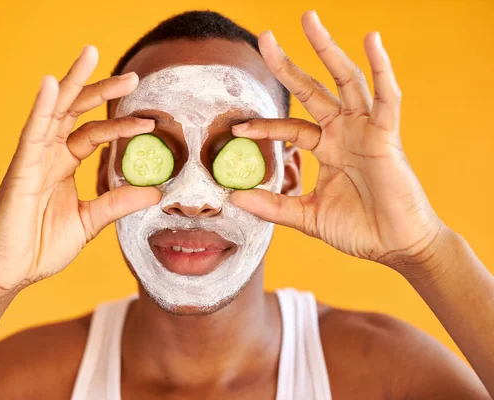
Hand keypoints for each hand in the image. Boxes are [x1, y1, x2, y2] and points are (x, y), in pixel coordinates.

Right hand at [0, 46, 160, 293]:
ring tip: (91, 54)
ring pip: (54, 111)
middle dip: (102, 91)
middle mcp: (49, 156)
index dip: (120, 126)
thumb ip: (118, 203)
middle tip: (133, 77)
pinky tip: (51, 84)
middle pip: (76, 112)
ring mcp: (33, 159)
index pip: (94, 135)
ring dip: (73, 83)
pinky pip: (32, 133)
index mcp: (64, 166)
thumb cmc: (42, 246)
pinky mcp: (20, 170)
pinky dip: (41, 107)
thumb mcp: (90, 221)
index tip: (149, 123)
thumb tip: (155, 192)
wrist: (11, 274)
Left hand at [231, 11, 446, 271]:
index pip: (290, 127)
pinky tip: (371, 41)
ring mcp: (365, 130)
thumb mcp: (307, 216)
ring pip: (345, 81)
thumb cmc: (358, 230)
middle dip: (288, 65)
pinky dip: (381, 69)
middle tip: (264, 37)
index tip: (236, 129)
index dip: (264, 126)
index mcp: (326, 149)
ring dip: (328, 50)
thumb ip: (272, 206)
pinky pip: (386, 98)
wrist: (396, 247)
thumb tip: (233, 198)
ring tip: (308, 21)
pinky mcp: (387, 135)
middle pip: (312, 90)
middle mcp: (344, 133)